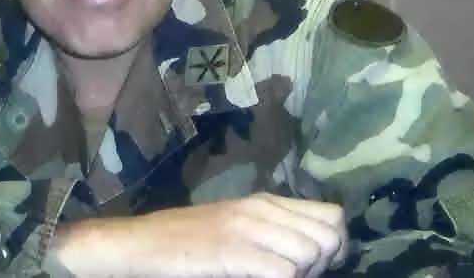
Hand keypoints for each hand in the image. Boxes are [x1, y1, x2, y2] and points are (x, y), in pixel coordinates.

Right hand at [48, 192, 347, 277]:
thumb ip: (272, 230)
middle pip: (328, 236)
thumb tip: (317, 252)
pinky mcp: (230, 251)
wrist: (138, 243)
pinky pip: (283, 272)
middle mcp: (260, 209)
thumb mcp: (236, 227)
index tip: (316, 268)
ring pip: (310, 254)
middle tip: (296, 276)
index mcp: (265, 201)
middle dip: (324, 265)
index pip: (332, 215)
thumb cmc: (186, 241)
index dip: (335, 247)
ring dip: (302, 275)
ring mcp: (245, 229)